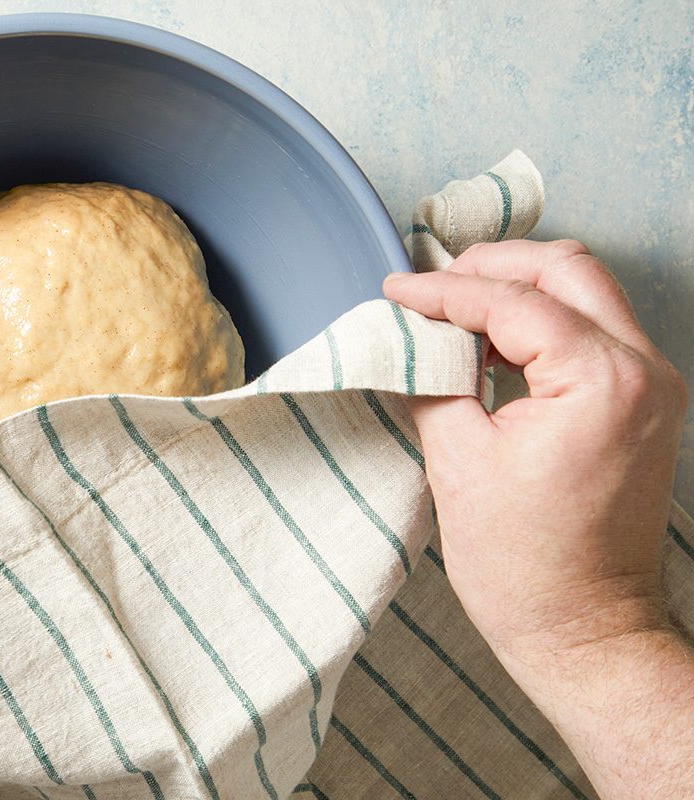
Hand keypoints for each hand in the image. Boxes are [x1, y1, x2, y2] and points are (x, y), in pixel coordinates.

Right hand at [385, 239, 692, 797]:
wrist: (585, 631)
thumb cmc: (525, 567)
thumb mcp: (457, 462)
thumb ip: (434, 380)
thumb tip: (412, 339)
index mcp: (601, 381)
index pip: (512, 301)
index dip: (443, 290)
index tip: (396, 289)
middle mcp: (643, 371)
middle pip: (567, 271)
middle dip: (492, 266)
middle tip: (429, 284)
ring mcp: (653, 388)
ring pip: (586, 293)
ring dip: (518, 289)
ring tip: (453, 310)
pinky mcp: (645, 407)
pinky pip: (594, 332)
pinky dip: (542, 322)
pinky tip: (492, 344)